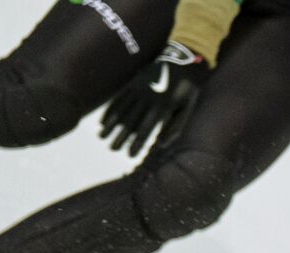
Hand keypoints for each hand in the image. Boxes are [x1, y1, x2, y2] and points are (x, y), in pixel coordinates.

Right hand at [100, 42, 209, 156]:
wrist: (181, 59)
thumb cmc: (187, 89)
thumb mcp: (187, 108)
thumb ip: (174, 127)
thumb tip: (160, 145)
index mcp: (161, 107)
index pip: (146, 129)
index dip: (137, 143)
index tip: (129, 155)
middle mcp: (146, 99)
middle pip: (130, 122)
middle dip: (120, 137)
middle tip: (112, 150)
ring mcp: (138, 89)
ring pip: (121, 110)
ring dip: (111, 125)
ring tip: (102, 137)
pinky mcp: (133, 83)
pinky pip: (119, 99)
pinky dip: (110, 110)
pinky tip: (103, 121)